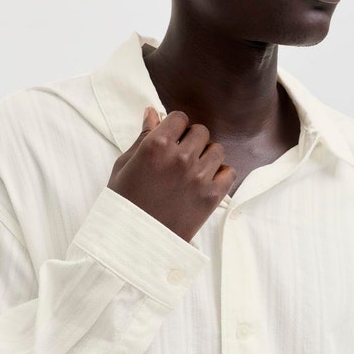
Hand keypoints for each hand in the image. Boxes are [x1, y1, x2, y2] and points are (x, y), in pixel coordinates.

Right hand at [107, 107, 236, 241]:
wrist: (134, 241)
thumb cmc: (124, 202)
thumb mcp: (124, 165)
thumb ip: (143, 136)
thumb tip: (152, 112)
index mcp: (156, 145)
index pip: (180, 117)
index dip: (175, 127)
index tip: (172, 139)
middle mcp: (180, 157)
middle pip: (201, 131)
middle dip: (192, 140)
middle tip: (181, 157)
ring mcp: (198, 176)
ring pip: (217, 149)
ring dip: (207, 157)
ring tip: (193, 171)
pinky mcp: (211, 196)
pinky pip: (229, 172)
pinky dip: (220, 175)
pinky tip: (205, 183)